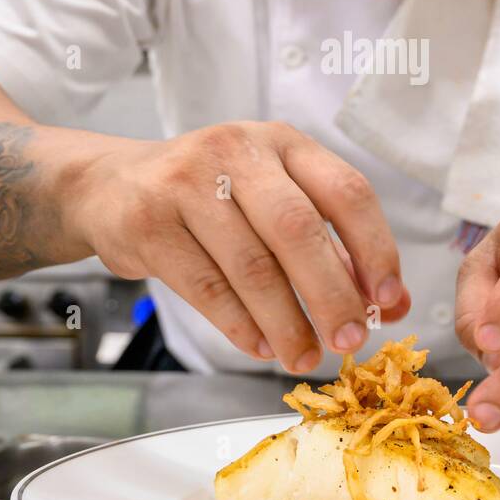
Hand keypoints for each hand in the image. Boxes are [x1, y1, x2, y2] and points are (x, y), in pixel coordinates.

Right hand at [75, 121, 409, 372]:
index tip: (388, 300)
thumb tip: (389, 304)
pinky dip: (241, 325)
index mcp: (283, 143)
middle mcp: (238, 152)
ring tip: (304, 356)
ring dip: (286, 322)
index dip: (376, 249)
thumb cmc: (207, 196)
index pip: (347, 192)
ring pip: (251, 265)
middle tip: (350, 340)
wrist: (109, 185)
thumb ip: (331, 246)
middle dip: (331, 294)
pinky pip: (206, 286)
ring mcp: (187, 182)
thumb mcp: (271, 198)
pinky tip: (262, 346)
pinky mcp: (148, 221)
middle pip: (299, 229)